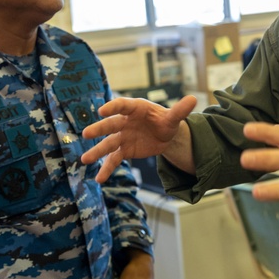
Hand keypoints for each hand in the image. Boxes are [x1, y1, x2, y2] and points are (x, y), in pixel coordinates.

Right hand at [80, 95, 197, 182]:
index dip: (112, 107)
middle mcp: (125, 121)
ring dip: (97, 151)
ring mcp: (123, 136)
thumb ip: (180, 110)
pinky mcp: (125, 150)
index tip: (102, 111)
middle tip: (86, 134)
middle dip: (99, 129)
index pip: (122, 105)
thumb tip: (194, 99)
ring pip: (108, 144)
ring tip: (84, 159)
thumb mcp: (174, 117)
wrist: (166, 135)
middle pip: (111, 125)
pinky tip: (99, 179)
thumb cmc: (167, 121)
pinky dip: (107, 169)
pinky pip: (114, 159)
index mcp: (136, 109)